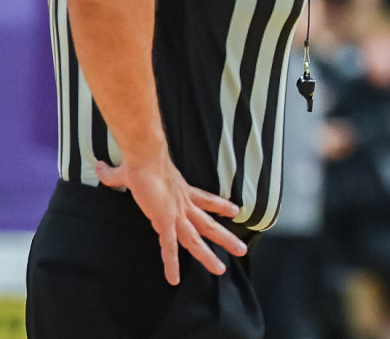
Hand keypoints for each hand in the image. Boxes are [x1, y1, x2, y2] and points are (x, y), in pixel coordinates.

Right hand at [96, 154, 245, 285]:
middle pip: (208, 224)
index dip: (219, 205)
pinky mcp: (165, 221)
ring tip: (221, 269)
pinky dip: (171, 263)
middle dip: (225, 237)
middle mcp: (183, 205)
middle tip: (242, 249)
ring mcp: (176, 214)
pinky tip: (173, 279)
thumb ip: (113, 173)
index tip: (234, 210)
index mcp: (181, 191)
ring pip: (196, 239)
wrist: (145, 157)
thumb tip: (99, 166)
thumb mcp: (126, 171)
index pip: (205, 200)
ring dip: (208, 255)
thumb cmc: (139, 161)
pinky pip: (168, 247)